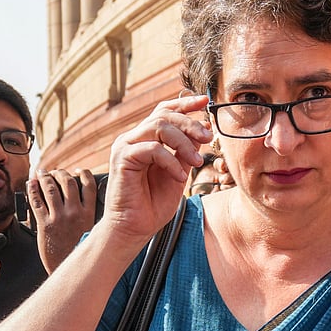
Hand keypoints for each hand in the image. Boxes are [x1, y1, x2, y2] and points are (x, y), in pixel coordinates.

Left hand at [29, 169, 97, 272]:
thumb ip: (90, 215)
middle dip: (60, 173)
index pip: (88, 185)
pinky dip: (32, 189)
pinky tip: (31, 184)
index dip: (82, 173)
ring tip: (42, 174)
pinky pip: (36, 201)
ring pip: (51, 188)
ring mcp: (59, 218)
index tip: (77, 171)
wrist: (68, 270)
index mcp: (90, 214)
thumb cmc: (80, 252)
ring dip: (45, 177)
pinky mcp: (44, 224)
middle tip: (56, 172)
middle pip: (67, 182)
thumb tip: (84, 199)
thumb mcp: (93, 232)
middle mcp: (75, 213)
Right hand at [101, 94, 212, 247]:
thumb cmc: (153, 204)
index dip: (186, 104)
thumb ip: (187, 151)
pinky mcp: (122, 158)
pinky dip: (170, 160)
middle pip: (164, 115)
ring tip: (196, 162)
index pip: (165, 111)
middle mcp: (133, 138)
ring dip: (183, 143)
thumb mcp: (179, 173)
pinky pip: (152, 148)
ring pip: (158, 126)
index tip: (205, 102)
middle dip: (189, 123)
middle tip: (208, 136)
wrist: (134, 229)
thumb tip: (203, 127)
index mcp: (146, 139)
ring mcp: (125, 146)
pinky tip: (179, 177)